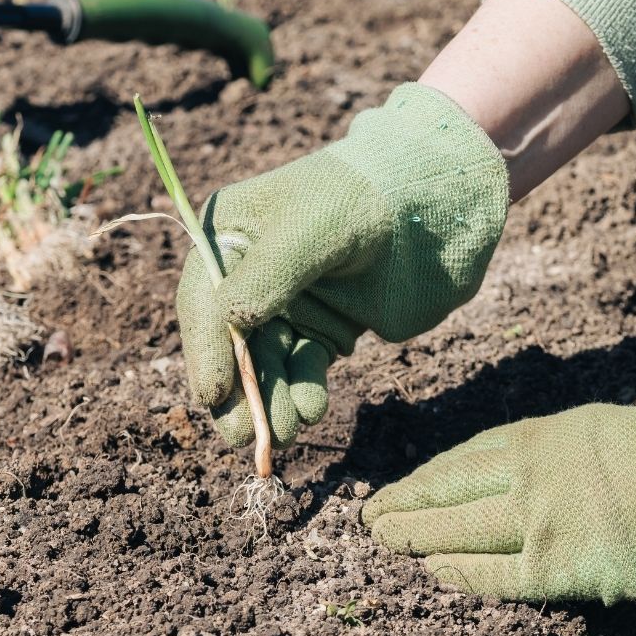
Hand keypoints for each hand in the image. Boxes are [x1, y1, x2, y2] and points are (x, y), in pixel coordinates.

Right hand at [175, 83, 508, 447]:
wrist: (432, 203)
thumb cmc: (363, 198)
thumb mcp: (309, 228)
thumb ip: (267, 275)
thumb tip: (230, 322)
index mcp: (227, 236)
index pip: (203, 301)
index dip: (205, 350)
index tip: (213, 395)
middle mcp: (247, 274)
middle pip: (228, 343)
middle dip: (237, 391)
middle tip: (243, 437)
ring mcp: (286, 304)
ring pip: (265, 365)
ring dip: (271, 401)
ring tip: (288, 430)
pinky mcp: (322, 328)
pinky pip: (302, 369)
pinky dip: (303, 392)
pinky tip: (313, 408)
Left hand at [362, 394, 635, 615]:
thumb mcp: (590, 429)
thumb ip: (543, 450)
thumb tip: (506, 470)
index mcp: (535, 436)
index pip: (462, 459)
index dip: (425, 477)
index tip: (399, 487)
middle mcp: (525, 474)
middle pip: (445, 491)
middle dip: (402, 503)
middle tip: (369, 515)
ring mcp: (537, 520)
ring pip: (457, 530)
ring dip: (413, 536)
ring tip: (383, 539)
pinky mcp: (557, 567)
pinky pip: (495, 574)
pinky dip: (460, 573)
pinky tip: (434, 570)